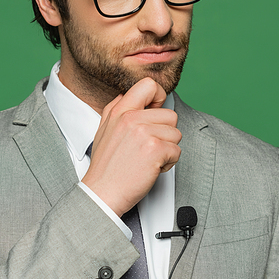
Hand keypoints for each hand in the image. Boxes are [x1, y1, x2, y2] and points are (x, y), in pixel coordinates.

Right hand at [81, 77, 181, 216]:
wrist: (102, 193)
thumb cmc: (106, 166)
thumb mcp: (104, 130)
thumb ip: (117, 110)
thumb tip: (132, 96)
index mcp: (119, 111)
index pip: (148, 85)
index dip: (159, 97)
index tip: (156, 112)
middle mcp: (131, 118)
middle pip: (170, 114)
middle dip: (166, 133)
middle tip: (149, 147)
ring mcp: (144, 132)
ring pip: (176, 134)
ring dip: (168, 149)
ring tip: (149, 159)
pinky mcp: (155, 149)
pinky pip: (177, 151)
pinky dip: (168, 163)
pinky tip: (152, 168)